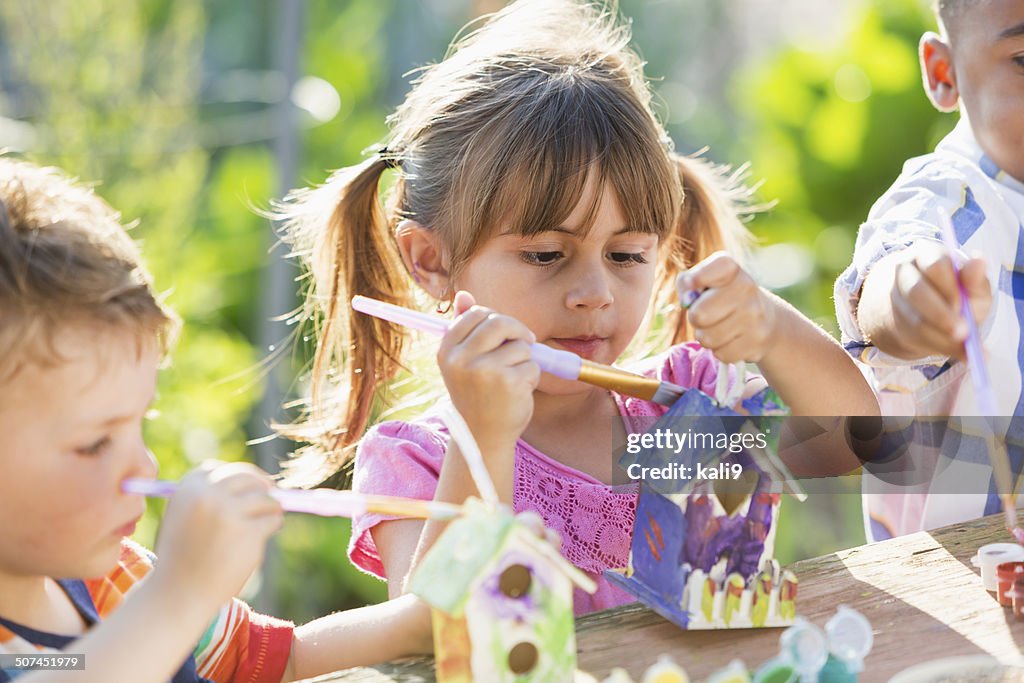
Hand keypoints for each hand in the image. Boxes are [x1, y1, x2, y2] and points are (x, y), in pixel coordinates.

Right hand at [150, 461, 281, 609]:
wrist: (179, 594)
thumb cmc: (181, 559)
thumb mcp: (181, 519)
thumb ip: (205, 497)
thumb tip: (249, 481)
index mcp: (188, 489)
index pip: (219, 469)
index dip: (236, 477)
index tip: (248, 485)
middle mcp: (208, 495)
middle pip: (247, 477)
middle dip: (262, 485)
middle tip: (272, 495)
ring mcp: (229, 512)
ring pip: (265, 498)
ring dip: (271, 509)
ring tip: (264, 524)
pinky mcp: (248, 531)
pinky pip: (272, 520)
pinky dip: (272, 527)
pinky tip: (259, 540)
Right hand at [437, 291, 539, 451]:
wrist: (483, 436)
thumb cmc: (476, 395)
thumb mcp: (463, 361)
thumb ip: (464, 328)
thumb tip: (463, 294)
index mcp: (447, 350)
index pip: (475, 314)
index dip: (495, 320)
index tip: (504, 333)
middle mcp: (462, 359)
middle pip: (500, 322)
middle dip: (518, 331)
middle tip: (525, 344)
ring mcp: (485, 371)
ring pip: (521, 345)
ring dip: (526, 359)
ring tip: (514, 378)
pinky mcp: (508, 383)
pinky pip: (533, 365)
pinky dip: (532, 377)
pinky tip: (519, 391)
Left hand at [678, 252, 777, 362]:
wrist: (767, 320)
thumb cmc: (723, 298)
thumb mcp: (704, 282)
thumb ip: (687, 284)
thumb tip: (687, 301)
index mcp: (731, 270)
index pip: (709, 271)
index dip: (696, 280)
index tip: (695, 284)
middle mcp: (747, 289)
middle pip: (699, 315)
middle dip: (696, 318)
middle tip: (705, 315)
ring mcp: (755, 317)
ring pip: (708, 338)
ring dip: (707, 336)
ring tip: (718, 327)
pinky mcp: (757, 342)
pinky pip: (721, 354)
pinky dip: (721, 350)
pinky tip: (731, 339)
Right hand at [886, 243, 990, 359]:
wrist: (921, 306)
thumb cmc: (953, 292)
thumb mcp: (969, 285)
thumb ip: (976, 279)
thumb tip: (979, 260)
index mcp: (926, 255)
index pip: (935, 265)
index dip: (950, 287)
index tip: (962, 304)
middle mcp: (904, 272)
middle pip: (917, 292)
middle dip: (941, 315)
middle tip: (963, 333)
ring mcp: (895, 298)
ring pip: (914, 320)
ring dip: (941, 335)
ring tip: (964, 347)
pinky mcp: (892, 322)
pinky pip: (914, 337)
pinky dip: (939, 347)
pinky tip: (958, 352)